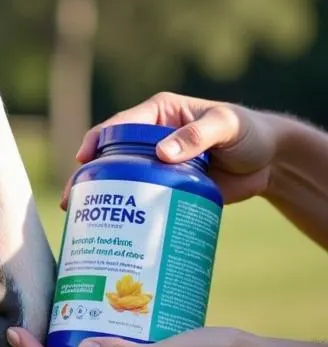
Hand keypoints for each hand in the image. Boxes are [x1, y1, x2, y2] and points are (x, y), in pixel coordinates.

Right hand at [65, 92, 279, 206]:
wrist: (274, 163)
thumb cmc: (249, 132)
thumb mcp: (225, 126)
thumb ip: (197, 136)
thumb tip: (162, 153)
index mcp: (158, 114)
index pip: (119, 126)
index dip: (96, 141)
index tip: (82, 160)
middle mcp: (151, 139)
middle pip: (112, 157)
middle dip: (88, 177)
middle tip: (71, 200)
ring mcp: (159, 167)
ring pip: (124, 182)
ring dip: (103, 199)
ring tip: (82, 219)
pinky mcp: (170, 191)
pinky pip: (145, 201)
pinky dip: (129, 215)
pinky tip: (115, 232)